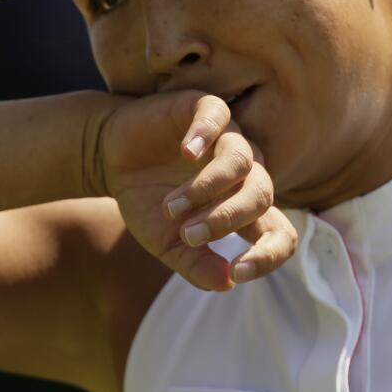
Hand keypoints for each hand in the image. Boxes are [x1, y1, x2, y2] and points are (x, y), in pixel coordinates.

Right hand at [94, 91, 297, 290]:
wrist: (110, 157)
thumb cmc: (146, 200)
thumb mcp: (165, 242)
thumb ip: (195, 265)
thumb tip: (227, 283)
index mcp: (242, 207)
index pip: (281, 232)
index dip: (270, 255)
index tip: (239, 272)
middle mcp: (245, 173)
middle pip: (262, 195)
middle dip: (227, 219)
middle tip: (188, 234)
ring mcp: (227, 138)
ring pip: (242, 161)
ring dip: (207, 188)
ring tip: (171, 206)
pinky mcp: (204, 109)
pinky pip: (219, 117)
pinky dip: (204, 135)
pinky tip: (185, 153)